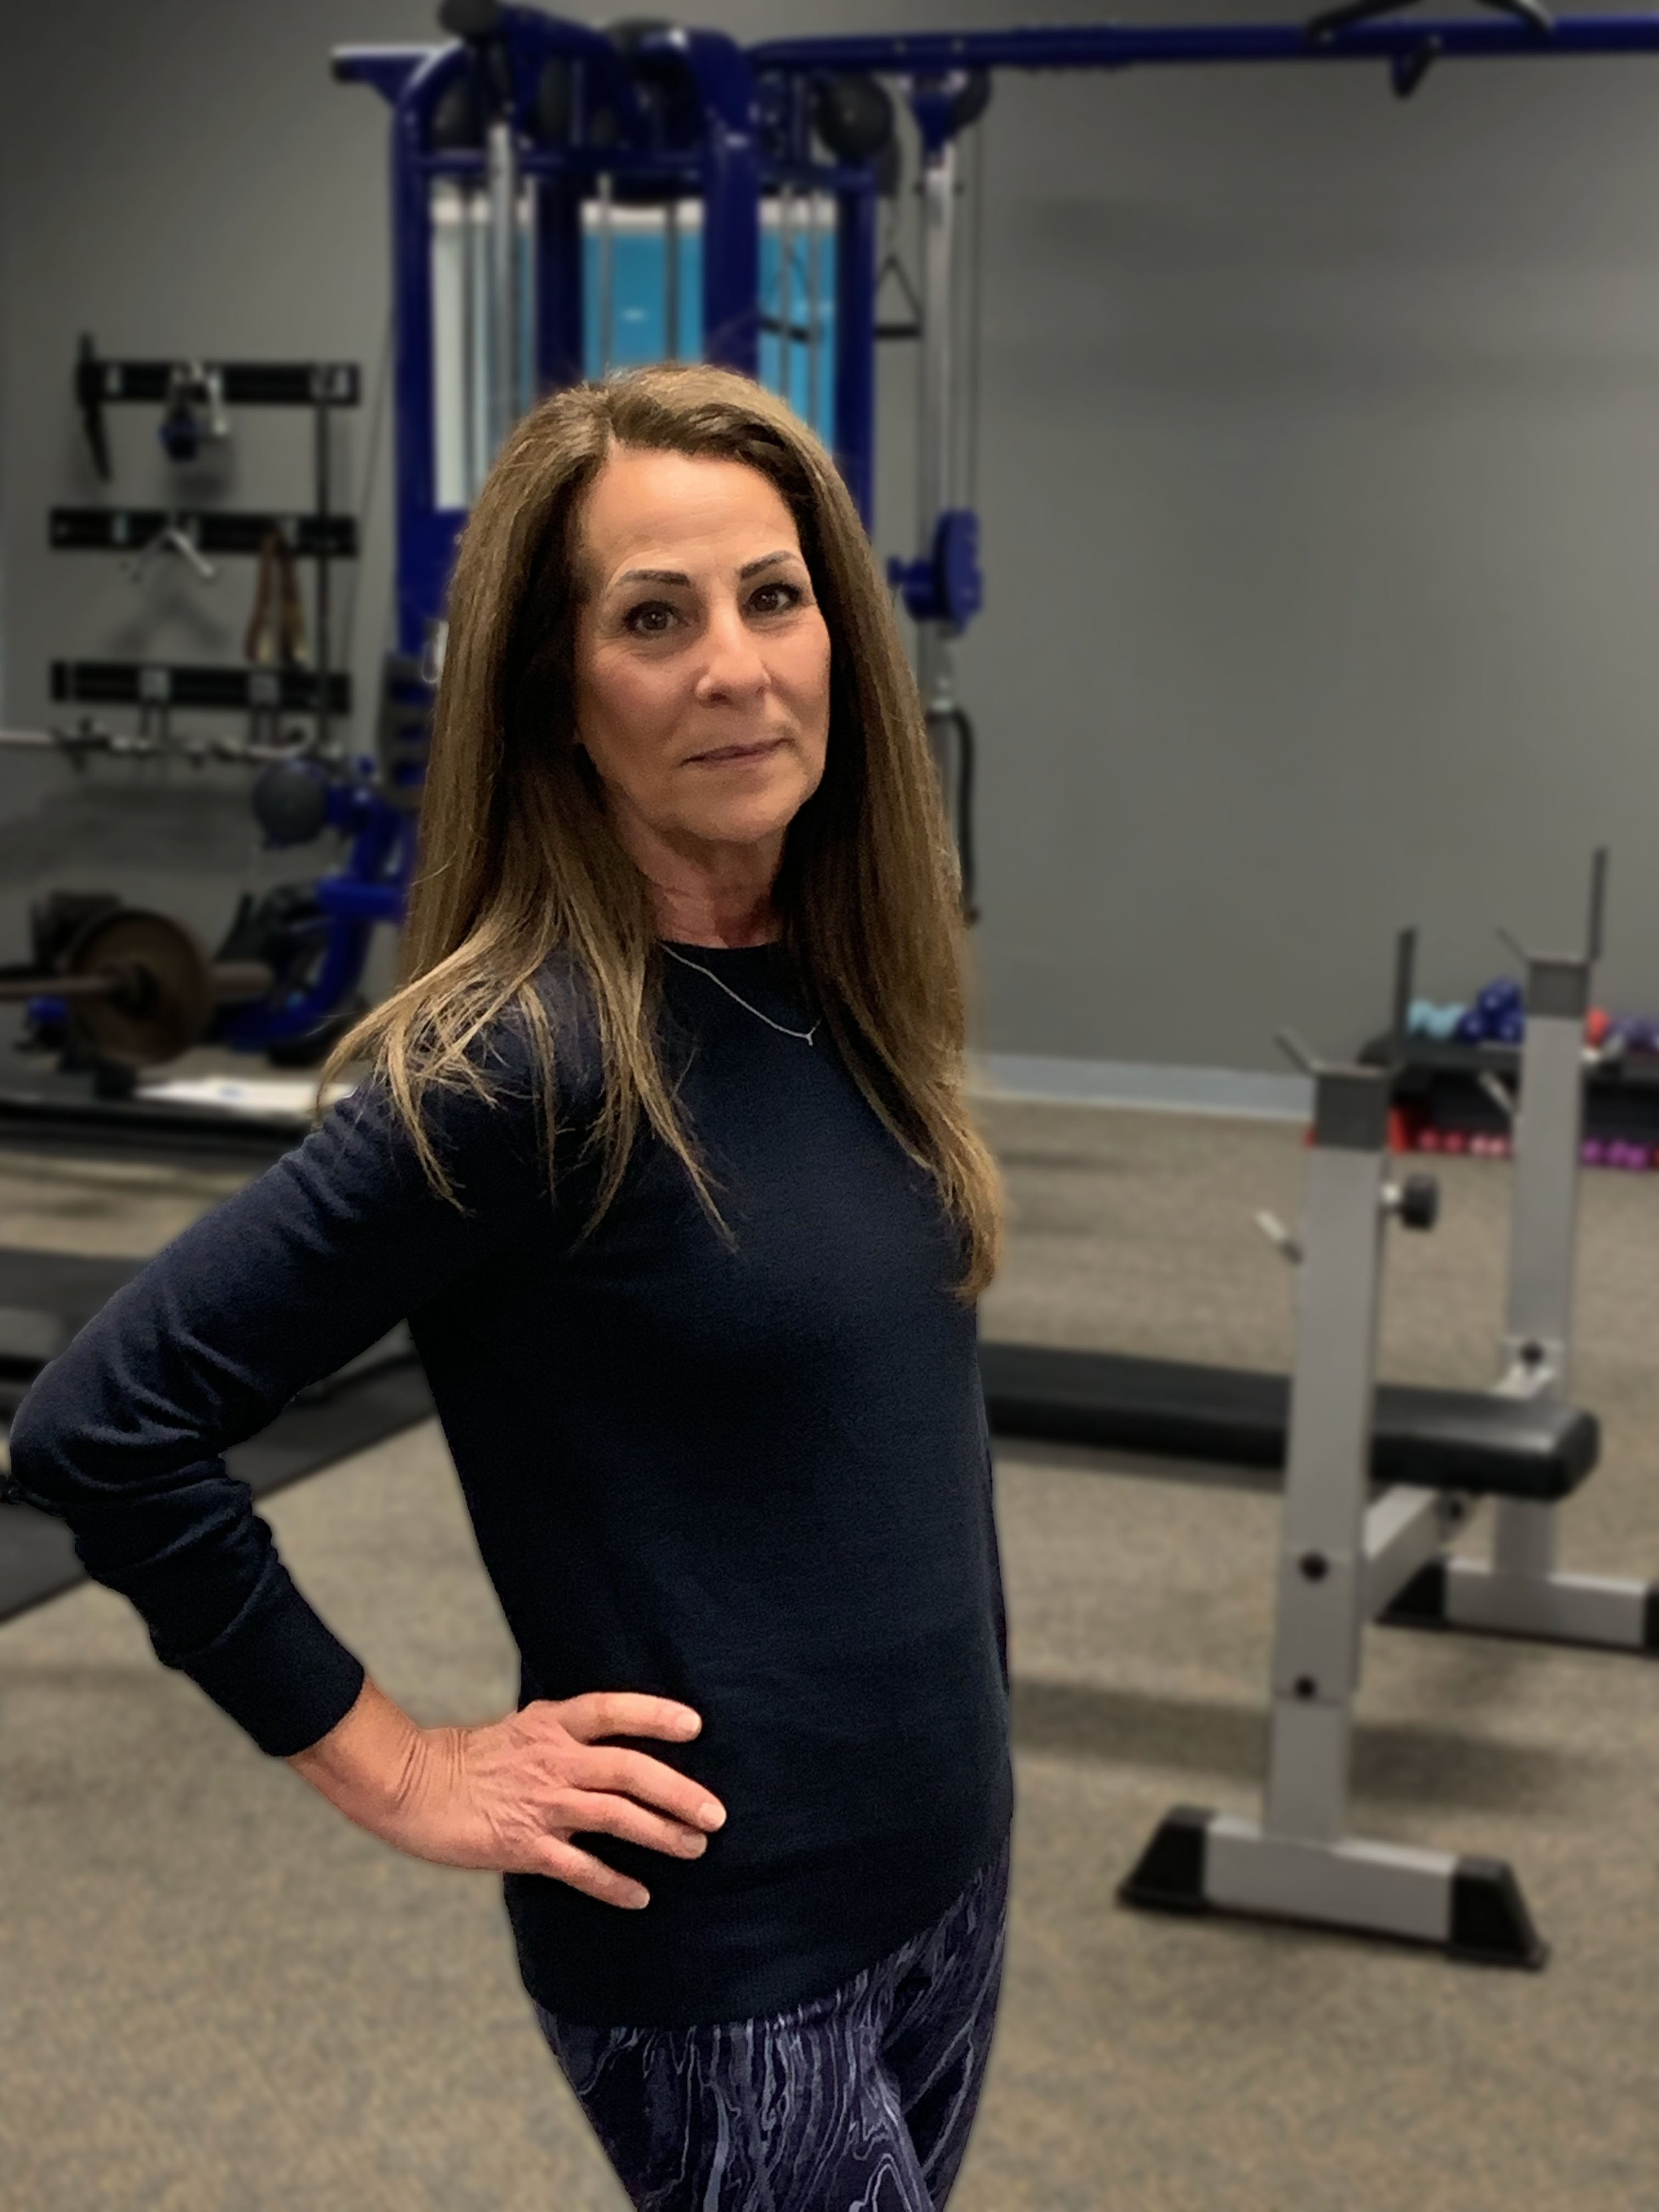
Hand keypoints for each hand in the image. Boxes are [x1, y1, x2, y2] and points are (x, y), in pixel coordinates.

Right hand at [289, 1679, 725, 1908]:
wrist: (409, 1785)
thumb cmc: (465, 1758)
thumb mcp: (519, 1728)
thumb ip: (562, 1734)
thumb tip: (606, 1742)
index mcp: (550, 1723)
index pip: (613, 1710)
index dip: (655, 1714)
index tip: (696, 1725)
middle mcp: (553, 1759)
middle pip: (630, 1770)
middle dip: (679, 1791)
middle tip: (716, 1813)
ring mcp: (540, 1803)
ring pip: (616, 1816)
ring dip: (661, 1833)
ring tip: (695, 1848)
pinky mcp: (523, 1845)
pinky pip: (580, 1867)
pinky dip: (614, 1883)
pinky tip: (640, 1896)